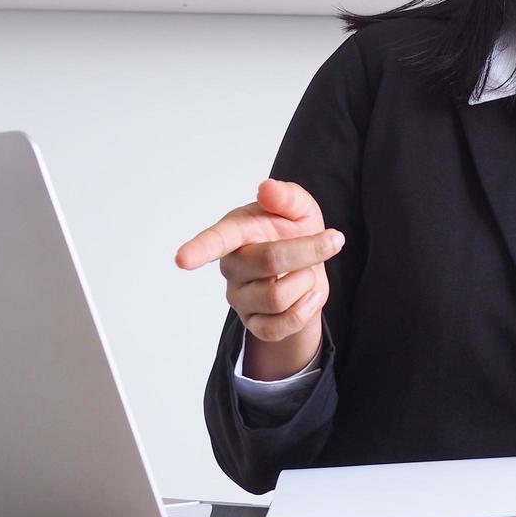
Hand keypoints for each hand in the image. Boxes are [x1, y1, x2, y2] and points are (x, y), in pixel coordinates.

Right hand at [174, 179, 343, 380]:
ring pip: (278, 297)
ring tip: (309, 272)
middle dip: (308, 251)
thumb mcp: (299, 209)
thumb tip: (266, 188)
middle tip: (333, 239)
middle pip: (270, 262)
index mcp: (236, 233)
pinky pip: (278, 328)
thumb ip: (286, 196)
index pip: (217, 240)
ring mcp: (240, 298)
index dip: (200, 249)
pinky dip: (305, 311)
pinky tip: (311, 296)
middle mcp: (232, 266)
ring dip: (308, 281)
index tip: (182, 260)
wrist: (307, 269)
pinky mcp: (255, 324)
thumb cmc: (292, 232)